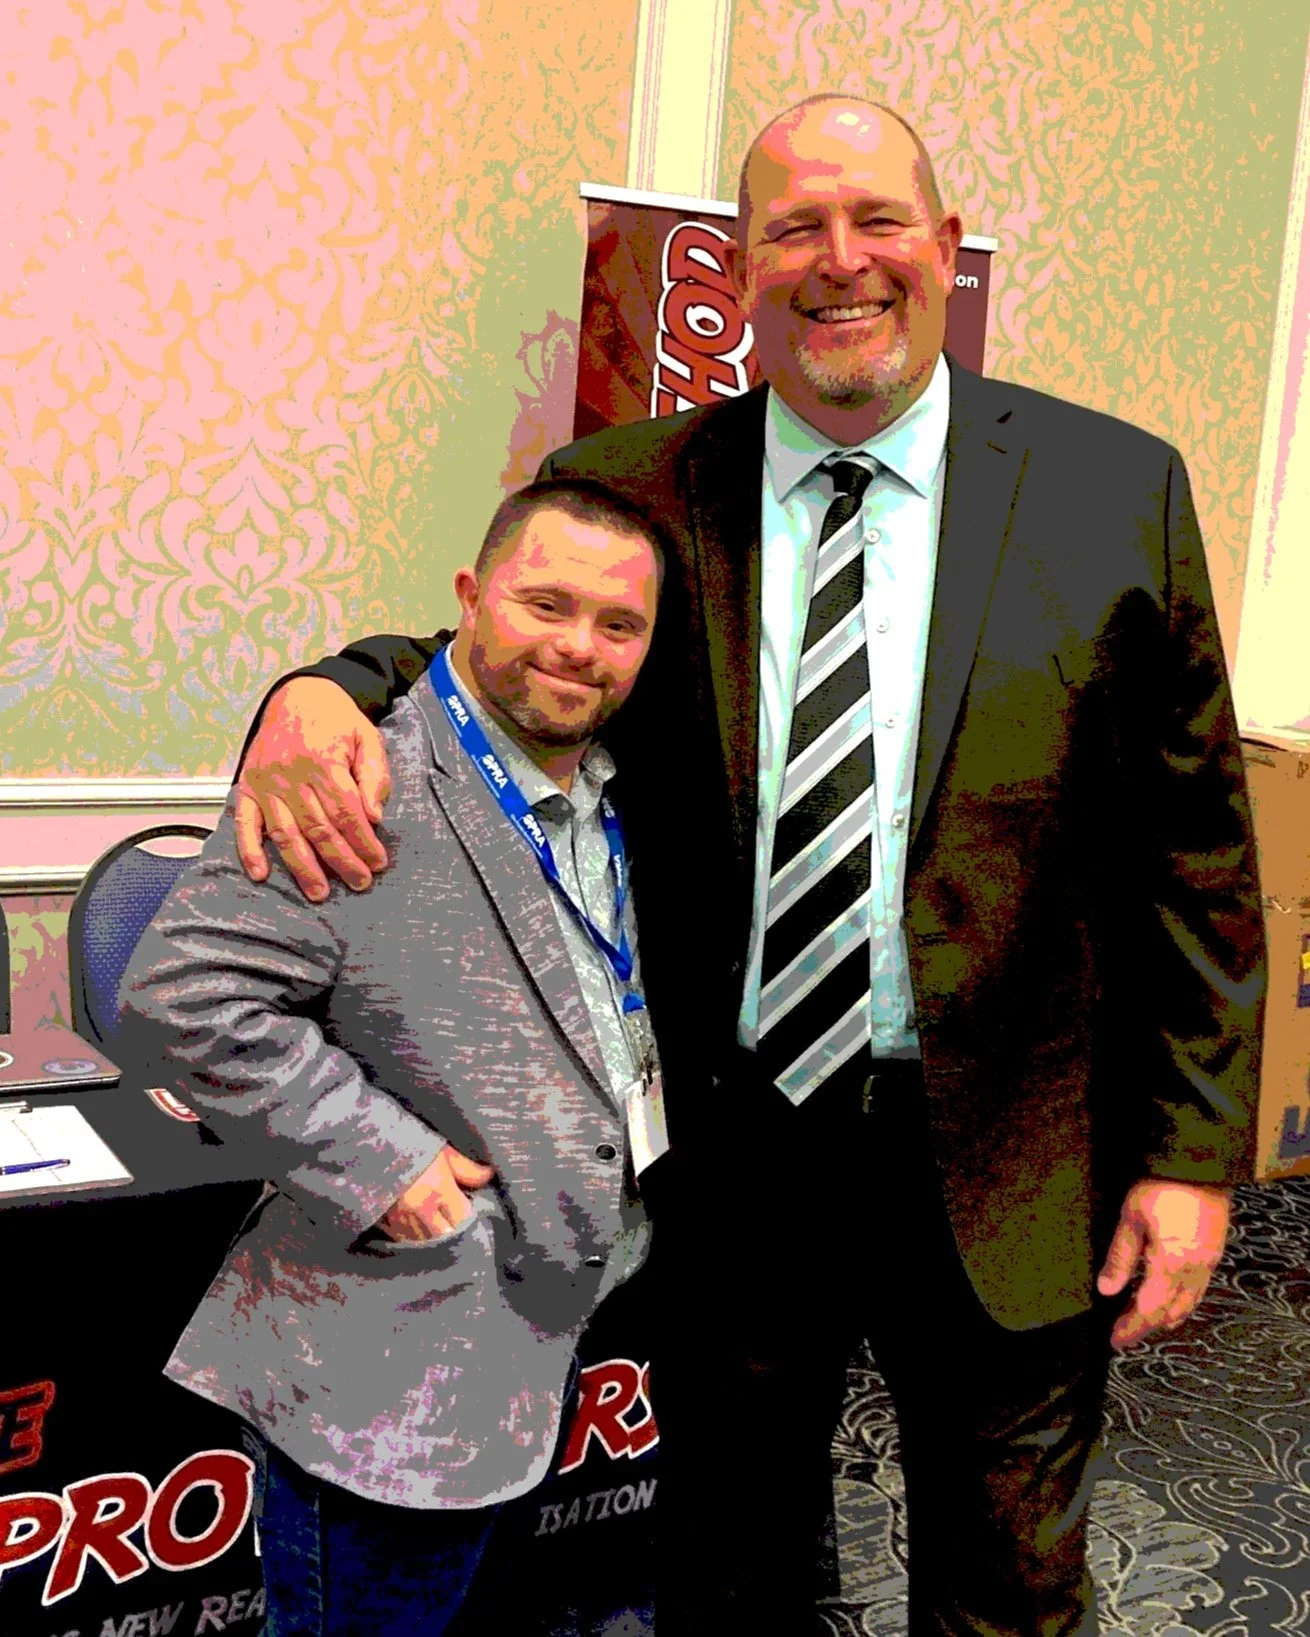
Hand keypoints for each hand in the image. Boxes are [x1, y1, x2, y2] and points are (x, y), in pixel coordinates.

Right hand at [234, 678, 391, 900]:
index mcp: (323, 761)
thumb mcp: (367, 737)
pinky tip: (260, 874)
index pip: (347, 813)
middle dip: (341, 860)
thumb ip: (374, 776)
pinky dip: (249, 850)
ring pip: (285, 833)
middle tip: (359, 882)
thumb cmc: (337, 720)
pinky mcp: (247, 785)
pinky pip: (245, 822)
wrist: (299, 694)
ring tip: (319, 892)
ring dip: (302, 867)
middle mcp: (291, 774)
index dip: (364, 842)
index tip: (378, 862)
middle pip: (319, 829)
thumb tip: (373, 817)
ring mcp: (265, 782)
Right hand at [376, 1145, 496, 1242]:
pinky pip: (403, 1240)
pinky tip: (415, 1227)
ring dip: (433, 1237)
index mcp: (438, 1188)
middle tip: (452, 1218)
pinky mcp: (382, 1223)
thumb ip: (466, 1167)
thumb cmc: (408, 1143)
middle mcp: (420, 1208)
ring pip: (425, 1242)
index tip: (468, 1207)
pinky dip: (412, 1237)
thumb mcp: (441, 1149)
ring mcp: (400, 1219)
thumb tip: (488, 1176)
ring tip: (435, 1224)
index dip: (468, 1214)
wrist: (366, 1145)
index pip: (463, 1217)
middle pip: (445, 1235)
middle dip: (452, 1229)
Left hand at [1096, 1178, 1230, 1350]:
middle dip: (1146, 1326)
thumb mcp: (1131, 1219)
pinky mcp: (1214, 1252)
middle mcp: (1194, 1270)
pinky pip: (1199, 1289)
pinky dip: (1183, 1301)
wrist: (1199, 1164)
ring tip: (1144, 1321)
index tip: (1115, 1339)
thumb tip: (1107, 1290)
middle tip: (1125, 1332)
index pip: (1148, 1310)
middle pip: (1169, 1312)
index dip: (1131, 1328)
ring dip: (1166, 1316)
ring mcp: (1208, 1262)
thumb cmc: (1161, 1186)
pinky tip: (1172, 1300)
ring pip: (1188, 1303)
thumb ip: (1121, 1258)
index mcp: (1171, 1265)